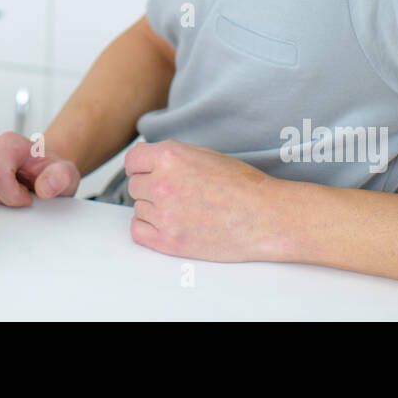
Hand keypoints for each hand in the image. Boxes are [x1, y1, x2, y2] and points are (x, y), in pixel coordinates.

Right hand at [0, 131, 79, 205]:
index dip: (11, 195)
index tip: (27, 197)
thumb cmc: (50, 171)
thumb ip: (61, 178)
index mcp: (10, 142)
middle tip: (17, 194)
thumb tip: (46, 187)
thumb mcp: (66, 175)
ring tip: (7, 190)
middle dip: (0, 197)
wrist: (42, 166)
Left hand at [124, 139, 286, 261]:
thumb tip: (150, 164)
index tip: (148, 173)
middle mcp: (162, 183)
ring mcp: (164, 214)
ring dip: (153, 209)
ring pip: (139, 208)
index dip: (142, 167)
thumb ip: (172, 158)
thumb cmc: (243, 187)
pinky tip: (168, 225)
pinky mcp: (169, 241)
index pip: (132, 160)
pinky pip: (138, 231)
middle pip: (135, 186)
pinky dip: (148, 228)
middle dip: (150, 188)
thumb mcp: (204, 155)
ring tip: (182, 210)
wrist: (265, 217)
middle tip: (175, 194)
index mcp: (171, 157)